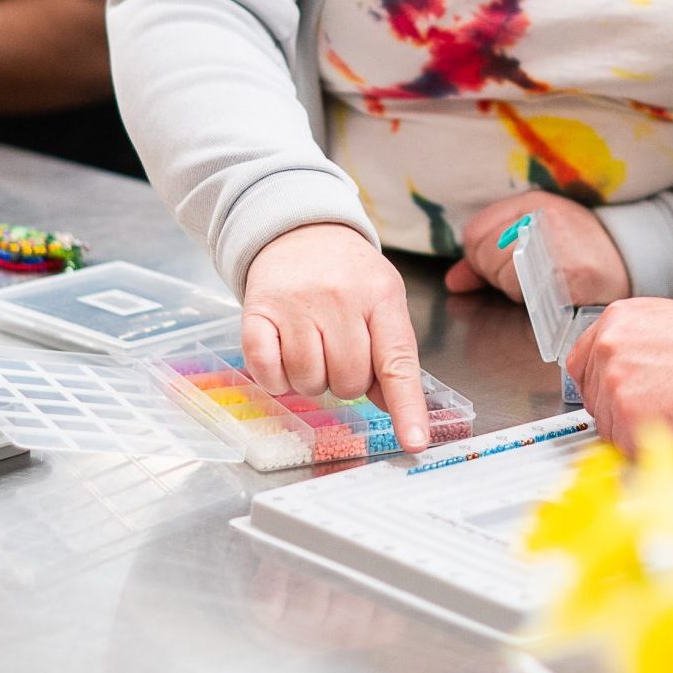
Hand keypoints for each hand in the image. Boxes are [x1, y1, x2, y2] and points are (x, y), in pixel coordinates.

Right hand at [240, 222, 431, 450]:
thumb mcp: (382, 299)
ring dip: (311, 379)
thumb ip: (391, 351)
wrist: (300, 230)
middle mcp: (340, 299)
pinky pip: (268, 374)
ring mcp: (296, 306)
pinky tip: (284, 352)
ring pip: (309, 383)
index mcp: (381, 296)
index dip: (407, 407)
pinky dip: (276, 377)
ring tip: (313, 346)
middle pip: (349, 381)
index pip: (398, 362)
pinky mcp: (257, 312)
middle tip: (340, 351)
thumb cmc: (348, 273)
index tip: (414, 442)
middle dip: (346, 380)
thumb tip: (396, 407)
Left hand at [443, 191, 629, 305]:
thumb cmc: (576, 246)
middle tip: (522, 276)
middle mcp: (540, 218)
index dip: (479, 257)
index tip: (500, 263)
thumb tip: (454, 282)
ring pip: (502, 276)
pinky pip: (526, 293)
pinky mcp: (567, 273)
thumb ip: (488, 252)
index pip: (475, 232)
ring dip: (513, 289)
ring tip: (539, 282)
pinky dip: (531, 299)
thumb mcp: (534, 232)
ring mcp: (554, 245)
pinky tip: (549, 292)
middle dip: (495, 274)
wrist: (627, 257)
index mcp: (530, 202)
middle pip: (485, 255)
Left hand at [566, 297, 672, 447]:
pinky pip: (627, 449)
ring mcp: (617, 380)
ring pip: (610, 428)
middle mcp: (611, 345)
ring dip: (638, 433)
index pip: (581, 363)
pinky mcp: (629, 416)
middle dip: (622, 413)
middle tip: (665, 409)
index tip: (612, 399)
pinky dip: (651, 450)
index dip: (600, 387)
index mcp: (621, 318)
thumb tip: (623, 375)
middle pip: (595, 399)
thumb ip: (639, 347)